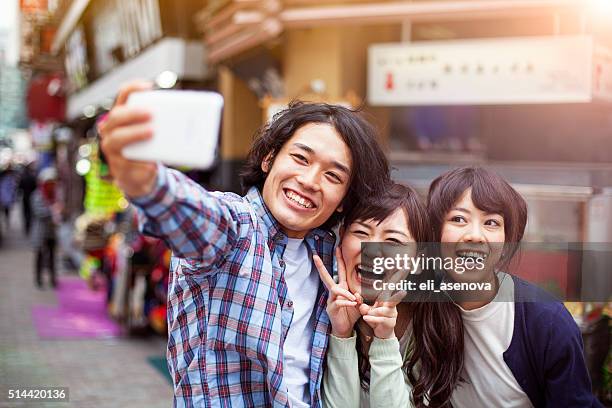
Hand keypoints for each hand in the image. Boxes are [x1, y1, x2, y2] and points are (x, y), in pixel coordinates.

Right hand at [99, 80, 156, 197]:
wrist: (140, 177)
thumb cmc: (148, 150)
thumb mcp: (153, 136)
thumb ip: (162, 127)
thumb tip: (188, 121)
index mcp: (121, 118)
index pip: (123, 97)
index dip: (133, 88)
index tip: (148, 86)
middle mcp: (111, 131)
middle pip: (117, 117)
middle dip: (133, 113)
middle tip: (151, 114)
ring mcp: (112, 150)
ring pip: (117, 139)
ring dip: (134, 134)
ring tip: (152, 132)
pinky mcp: (119, 168)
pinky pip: (127, 164)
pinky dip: (141, 163)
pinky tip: (151, 164)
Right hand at [314, 247, 361, 337]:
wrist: (346, 328)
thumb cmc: (351, 313)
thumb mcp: (360, 303)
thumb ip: (361, 296)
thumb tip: (360, 293)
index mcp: (342, 287)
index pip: (341, 271)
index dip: (339, 259)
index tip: (338, 247)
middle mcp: (334, 292)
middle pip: (326, 276)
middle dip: (321, 266)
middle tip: (315, 256)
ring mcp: (331, 300)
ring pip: (335, 290)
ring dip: (346, 293)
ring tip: (354, 299)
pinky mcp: (331, 308)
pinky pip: (338, 302)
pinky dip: (347, 303)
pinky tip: (353, 305)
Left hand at [359, 267, 406, 339]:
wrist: (381, 334)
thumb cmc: (375, 319)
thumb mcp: (367, 310)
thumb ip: (361, 303)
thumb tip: (357, 296)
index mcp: (387, 300)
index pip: (391, 287)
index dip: (397, 277)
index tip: (404, 268)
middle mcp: (392, 306)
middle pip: (394, 299)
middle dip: (399, 296)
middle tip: (403, 292)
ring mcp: (392, 315)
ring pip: (382, 310)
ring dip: (372, 313)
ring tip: (366, 315)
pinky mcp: (390, 323)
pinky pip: (380, 319)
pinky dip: (372, 318)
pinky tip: (366, 318)